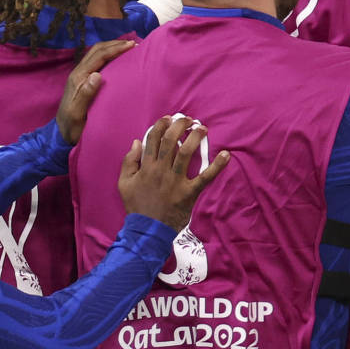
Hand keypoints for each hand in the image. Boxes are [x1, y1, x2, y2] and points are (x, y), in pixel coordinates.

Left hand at [55, 38, 135, 144]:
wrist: (61, 133)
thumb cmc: (72, 125)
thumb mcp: (78, 112)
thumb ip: (86, 94)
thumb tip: (97, 75)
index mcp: (78, 78)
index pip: (99, 56)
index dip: (115, 49)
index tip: (132, 46)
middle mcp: (78, 73)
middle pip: (97, 50)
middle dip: (115, 44)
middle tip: (134, 44)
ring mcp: (80, 75)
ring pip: (96, 53)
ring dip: (112, 48)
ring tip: (128, 48)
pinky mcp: (83, 80)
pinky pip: (97, 61)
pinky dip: (109, 55)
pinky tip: (119, 59)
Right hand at [118, 113, 228, 228]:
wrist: (147, 230)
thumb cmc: (136, 206)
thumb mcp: (124, 183)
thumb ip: (129, 161)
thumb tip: (137, 141)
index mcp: (146, 167)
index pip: (153, 139)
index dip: (161, 125)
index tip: (169, 118)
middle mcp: (161, 170)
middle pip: (171, 141)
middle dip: (180, 125)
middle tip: (188, 120)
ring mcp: (176, 181)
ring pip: (186, 153)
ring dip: (195, 138)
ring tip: (202, 128)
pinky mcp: (189, 193)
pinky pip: (205, 177)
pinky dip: (217, 166)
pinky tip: (225, 155)